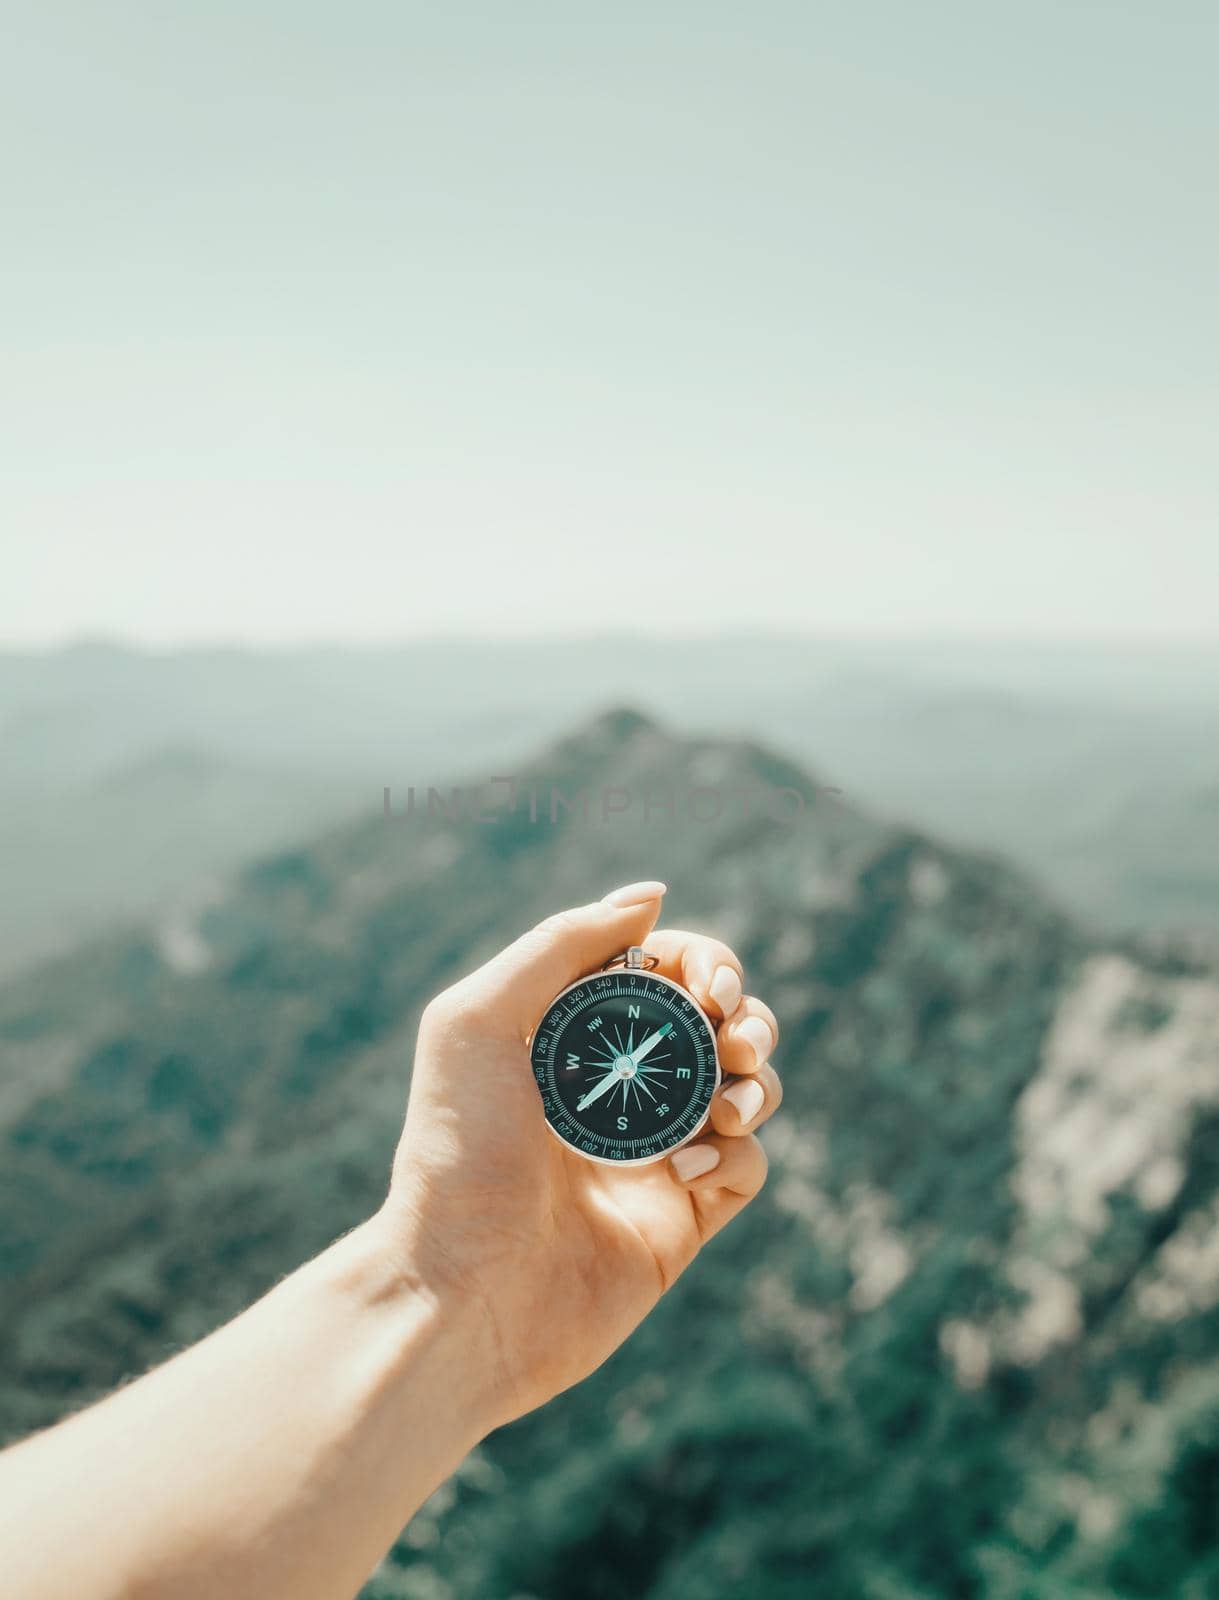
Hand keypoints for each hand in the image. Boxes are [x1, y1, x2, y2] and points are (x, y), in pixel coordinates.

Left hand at [382, 881, 781, 1428]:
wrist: (462, 1294)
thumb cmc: (457, 1153)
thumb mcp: (480, 1021)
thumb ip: (562, 943)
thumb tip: (653, 896)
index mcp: (575, 1034)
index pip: (667, 972)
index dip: (705, 963)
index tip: (709, 986)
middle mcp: (619, 1087)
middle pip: (722, 1025)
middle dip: (747, 1017)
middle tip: (731, 1037)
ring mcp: (655, 1152)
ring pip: (749, 1090)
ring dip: (757, 1083)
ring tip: (726, 1107)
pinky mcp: (683, 1220)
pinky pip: (748, 1167)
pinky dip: (737, 1156)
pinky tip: (685, 1172)